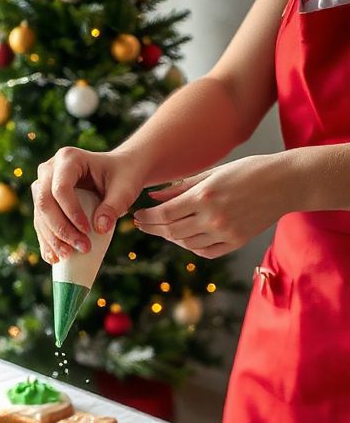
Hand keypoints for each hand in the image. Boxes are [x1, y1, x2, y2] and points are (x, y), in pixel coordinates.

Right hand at [31, 147, 145, 263]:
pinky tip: (54, 258)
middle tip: (80, 248)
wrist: (119, 172)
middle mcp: (50, 169)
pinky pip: (41, 223)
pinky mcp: (45, 202)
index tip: (88, 231)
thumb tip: (100, 229)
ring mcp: (44, 185)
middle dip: (60, 230)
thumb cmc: (124, 176)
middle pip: (45, 203)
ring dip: (52, 239)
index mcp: (68, 158)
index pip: (60, 188)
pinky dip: (47, 241)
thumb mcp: (124, 189)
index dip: (71, 213)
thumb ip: (114, 206)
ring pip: (40, 215)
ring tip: (67, 256)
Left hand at [133, 154, 297, 257]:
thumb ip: (181, 187)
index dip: (148, 218)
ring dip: (171, 238)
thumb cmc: (248, 171)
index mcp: (205, 196)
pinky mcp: (235, 243)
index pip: (165, 214)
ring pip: (186, 244)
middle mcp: (213, 218)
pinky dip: (191, 246)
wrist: (285, 183)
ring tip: (163, 229)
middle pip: (172, 231)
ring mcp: (225, 233)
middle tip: (142, 224)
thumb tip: (153, 197)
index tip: (137, 216)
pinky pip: (205, 251)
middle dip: (153, 228)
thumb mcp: (213, 173)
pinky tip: (185, 237)